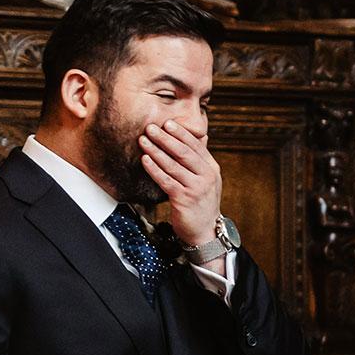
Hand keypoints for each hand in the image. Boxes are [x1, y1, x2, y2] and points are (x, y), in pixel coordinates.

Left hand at [140, 120, 222, 251]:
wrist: (205, 232)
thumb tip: (197, 138)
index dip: (180, 133)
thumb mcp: (207, 180)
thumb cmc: (201, 204)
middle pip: (183, 152)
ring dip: (155, 151)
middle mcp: (206, 176)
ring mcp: (196, 188)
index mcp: (212, 168)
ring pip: (172, 165)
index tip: (167, 123)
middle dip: (165, 138)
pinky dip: (154, 169)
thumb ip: (200, 160)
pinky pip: (166, 180)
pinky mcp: (184, 199)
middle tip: (151, 127)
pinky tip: (145, 160)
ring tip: (143, 140)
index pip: (195, 145)